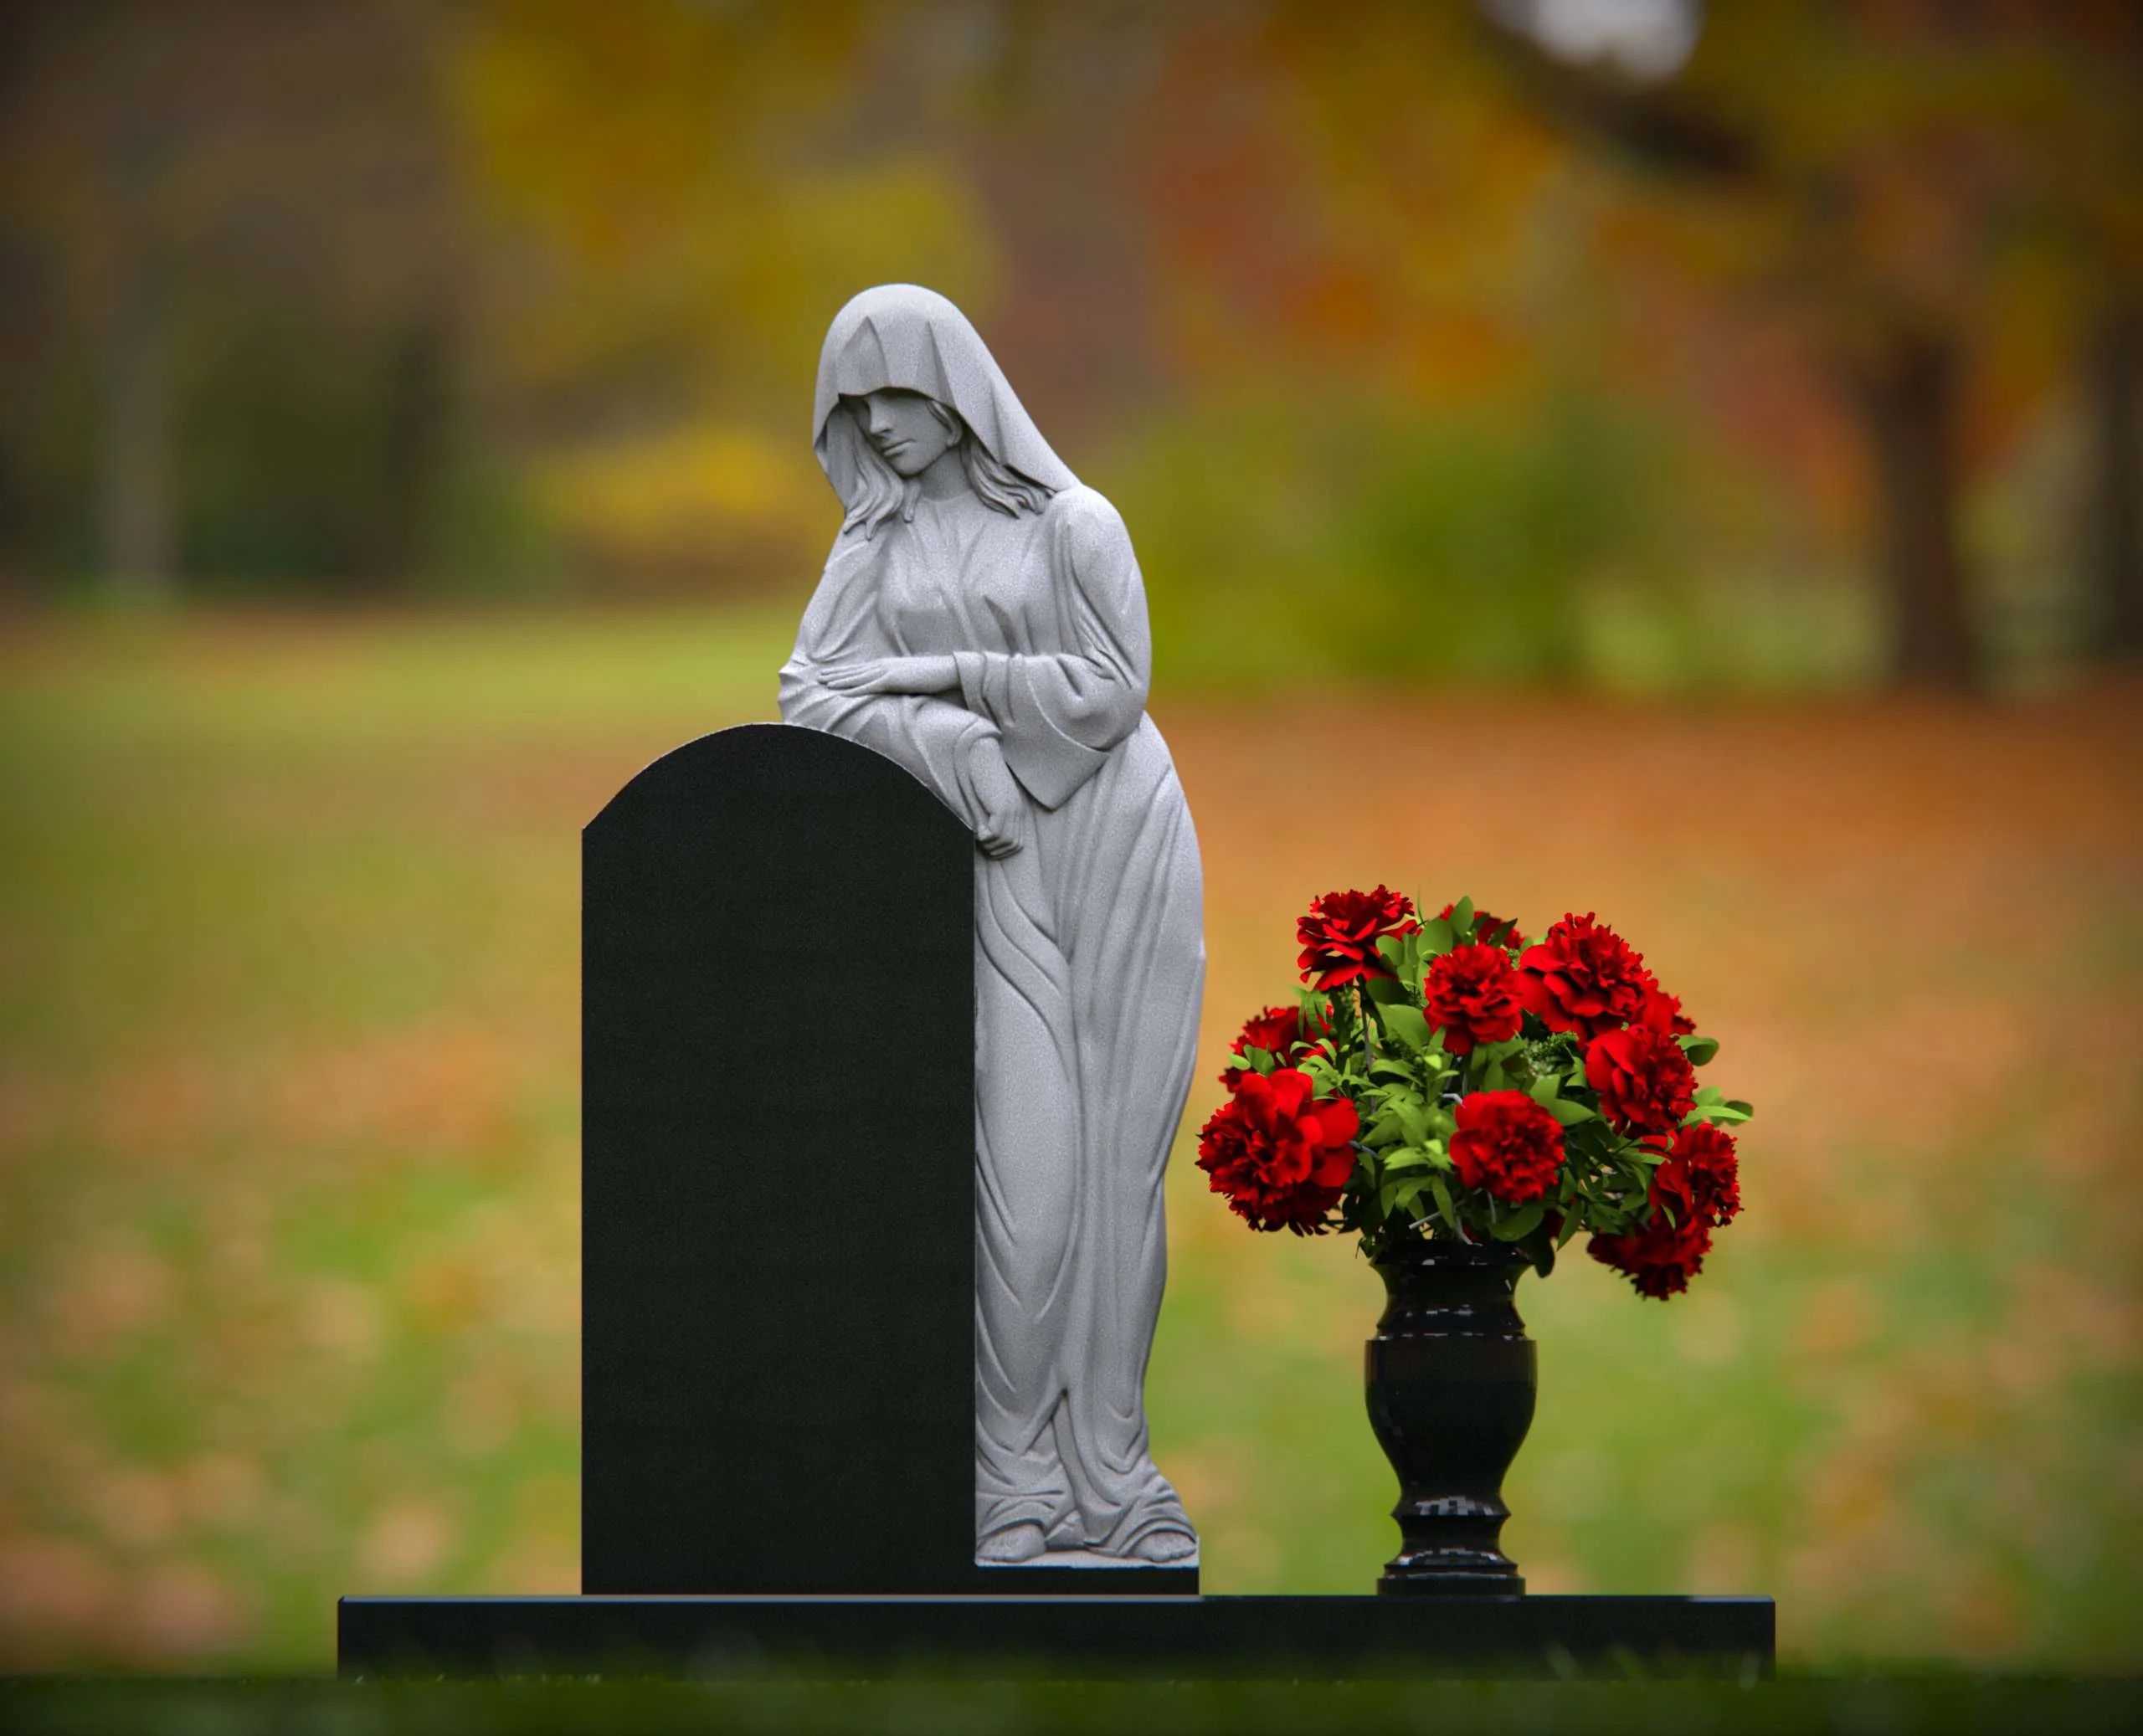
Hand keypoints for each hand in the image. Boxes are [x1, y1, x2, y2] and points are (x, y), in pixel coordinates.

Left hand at [819, 655, 957, 694]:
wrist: (945, 670)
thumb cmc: (930, 675)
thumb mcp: (909, 677)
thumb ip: (897, 680)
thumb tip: (891, 686)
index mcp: (887, 665)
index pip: (860, 669)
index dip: (843, 671)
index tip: (830, 673)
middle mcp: (883, 666)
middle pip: (854, 671)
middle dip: (836, 674)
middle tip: (819, 677)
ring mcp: (887, 672)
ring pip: (857, 677)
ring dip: (840, 681)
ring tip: (825, 683)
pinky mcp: (893, 680)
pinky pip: (870, 686)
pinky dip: (855, 689)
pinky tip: (843, 693)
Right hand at [968, 743, 1028, 858]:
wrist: (983, 756)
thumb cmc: (983, 776)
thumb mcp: (992, 797)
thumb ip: (994, 813)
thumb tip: (985, 832)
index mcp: (1018, 811)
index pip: (1018, 843)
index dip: (1003, 849)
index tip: (988, 845)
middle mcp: (1018, 812)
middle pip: (1014, 845)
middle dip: (996, 850)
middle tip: (981, 843)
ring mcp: (1011, 810)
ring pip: (1005, 841)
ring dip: (989, 844)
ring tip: (979, 835)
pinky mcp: (1002, 807)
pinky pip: (997, 832)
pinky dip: (986, 836)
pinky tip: (978, 829)